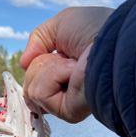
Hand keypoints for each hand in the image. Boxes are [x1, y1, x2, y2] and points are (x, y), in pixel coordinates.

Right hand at [20, 7, 112, 122]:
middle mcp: (67, 91)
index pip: (36, 77)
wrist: (112, 41)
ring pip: (32, 89)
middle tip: (68, 57)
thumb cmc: (97, 29)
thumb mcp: (59, 24)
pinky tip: (73, 73)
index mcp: (67, 73)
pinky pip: (39, 93)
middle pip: (29, 84)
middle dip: (42, 63)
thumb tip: (23, 63)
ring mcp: (67, 103)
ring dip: (48, 68)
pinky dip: (52, 76)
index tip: (58, 52)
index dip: (38, 64)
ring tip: (73, 65)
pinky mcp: (68, 112)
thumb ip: (37, 39)